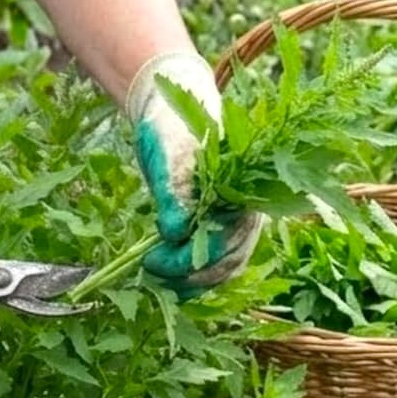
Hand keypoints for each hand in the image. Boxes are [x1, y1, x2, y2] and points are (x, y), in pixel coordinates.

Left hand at [126, 50, 262, 289]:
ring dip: (193, 282)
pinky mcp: (224, 227)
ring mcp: (237, 221)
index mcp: (237, 191)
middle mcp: (245, 211)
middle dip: (187, 277)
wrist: (174, 115)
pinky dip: (198, 275)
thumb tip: (174, 234)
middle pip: (226, 262)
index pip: (219, 242)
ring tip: (159, 283)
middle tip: (151, 276)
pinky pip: (219, 261)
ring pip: (225, 267)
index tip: (151, 262)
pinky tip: (173, 280)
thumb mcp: (168, 155)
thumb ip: (173, 193)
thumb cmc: (172, 131)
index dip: (184, 260)